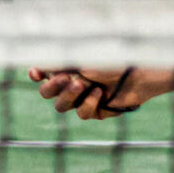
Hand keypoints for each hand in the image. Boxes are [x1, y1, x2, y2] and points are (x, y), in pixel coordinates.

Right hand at [28, 65, 146, 120]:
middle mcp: (72, 83)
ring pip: (61, 107)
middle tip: (66, 78)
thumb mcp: (82, 59)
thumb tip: (37, 67)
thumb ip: (59, 63)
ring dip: (69, 96)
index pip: (43, 74)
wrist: (137, 75)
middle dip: (53, 87)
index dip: (36, 75)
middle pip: (46, 93)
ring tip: (83, 84)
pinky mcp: (95, 111)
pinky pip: (82, 114)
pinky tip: (100, 94)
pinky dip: (89, 103)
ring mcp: (82, 99)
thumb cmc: (112, 60)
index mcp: (67, 67)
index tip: (36, 72)